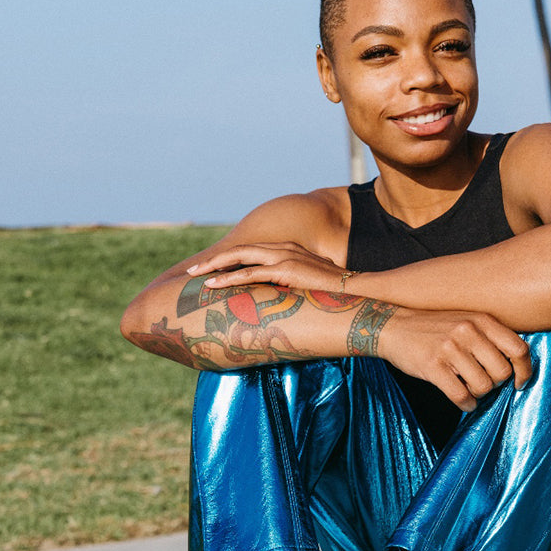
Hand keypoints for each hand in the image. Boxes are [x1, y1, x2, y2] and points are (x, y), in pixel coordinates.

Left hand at [187, 241, 345, 292]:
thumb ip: (294, 287)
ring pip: (239, 258)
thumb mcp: (310, 286)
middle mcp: (283, 248)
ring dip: (214, 268)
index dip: (229, 260)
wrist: (358, 290)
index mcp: (288, 250)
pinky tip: (212, 285)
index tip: (211, 270)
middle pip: (239, 250)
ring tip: (194, 277)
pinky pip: (249, 273)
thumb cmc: (336, 294)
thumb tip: (284, 302)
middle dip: (213, 261)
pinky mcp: (285, 269)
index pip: (252, 251)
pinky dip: (228, 278)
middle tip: (192, 272)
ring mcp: (284, 256)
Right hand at [380, 308, 532, 411]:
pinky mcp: (433, 366)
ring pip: (483, 386)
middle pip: (502, 372)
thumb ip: (489, 337)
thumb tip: (515, 367)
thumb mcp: (466, 321)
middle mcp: (468, 331)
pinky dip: (466, 404)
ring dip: (478, 395)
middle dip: (495, 385)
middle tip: (482, 383)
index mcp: (481, 320)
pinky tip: (463, 402)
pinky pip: (461, 395)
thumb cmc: (433, 328)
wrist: (393, 326)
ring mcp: (450, 348)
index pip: (518, 348)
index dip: (524, 370)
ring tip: (468, 389)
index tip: (519, 383)